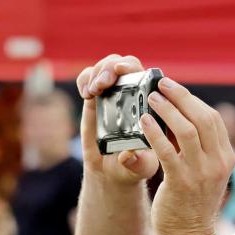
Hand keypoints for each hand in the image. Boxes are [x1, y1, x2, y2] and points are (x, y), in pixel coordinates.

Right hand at [76, 54, 159, 183]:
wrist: (113, 170)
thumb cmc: (136, 165)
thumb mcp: (141, 167)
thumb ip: (138, 162)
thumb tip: (127, 155)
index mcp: (150, 103)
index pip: (146, 75)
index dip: (133, 68)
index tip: (121, 72)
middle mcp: (133, 94)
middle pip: (125, 64)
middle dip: (111, 67)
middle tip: (103, 84)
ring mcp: (114, 93)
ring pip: (107, 65)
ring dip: (97, 72)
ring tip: (93, 92)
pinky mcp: (96, 97)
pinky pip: (88, 76)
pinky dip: (85, 79)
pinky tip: (86, 94)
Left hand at [141, 76, 234, 234]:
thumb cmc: (191, 202)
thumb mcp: (204, 172)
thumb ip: (196, 148)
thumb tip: (174, 118)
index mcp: (226, 158)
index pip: (213, 119)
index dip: (192, 100)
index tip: (173, 89)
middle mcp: (218, 163)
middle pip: (203, 118)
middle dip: (181, 97)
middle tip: (160, 84)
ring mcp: (202, 173)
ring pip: (187, 130)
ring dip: (167, 110)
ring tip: (150, 99)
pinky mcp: (182, 183)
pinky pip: (167, 151)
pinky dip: (155, 133)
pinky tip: (142, 122)